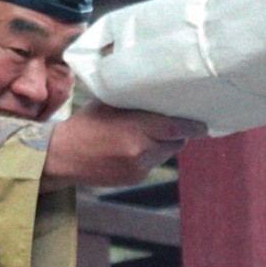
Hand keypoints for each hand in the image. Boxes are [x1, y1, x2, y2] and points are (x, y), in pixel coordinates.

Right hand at [41, 102, 204, 190]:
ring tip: (151, 134)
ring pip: (164, 155)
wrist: (62, 156)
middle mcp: (140, 150)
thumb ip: (135, 99)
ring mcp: (137, 168)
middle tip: (180, 124)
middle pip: (175, 142)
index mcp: (135, 127)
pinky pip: (151, 165)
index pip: (176, 127)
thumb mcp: (109, 102)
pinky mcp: (133, 179)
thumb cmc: (86, 123)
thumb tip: (159, 87)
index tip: (203, 124)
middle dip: (179, 134)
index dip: (193, 127)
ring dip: (164, 145)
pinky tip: (133, 148)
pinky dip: (149, 156)